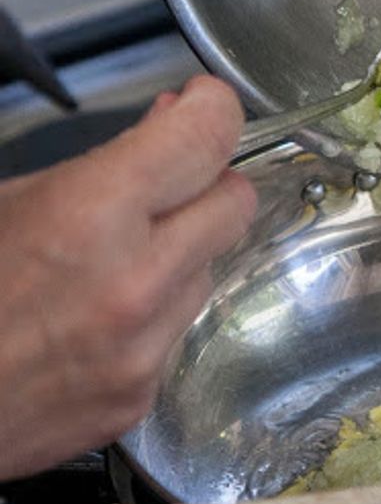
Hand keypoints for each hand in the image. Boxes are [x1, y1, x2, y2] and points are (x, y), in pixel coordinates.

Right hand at [0, 76, 256, 479]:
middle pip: (235, 202)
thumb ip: (103, 160)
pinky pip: (176, 331)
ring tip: (105, 264)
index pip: (208, 137)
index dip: (212, 109)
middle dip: (207, 182)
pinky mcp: (138, 398)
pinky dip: (151, 316)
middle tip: (167, 182)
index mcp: (89, 215)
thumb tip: (169, 122)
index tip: (204, 105)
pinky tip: (93, 317)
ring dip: (177, 256)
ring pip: (208, 270)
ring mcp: (140, 350)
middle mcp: (131, 284)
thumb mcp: (9, 199)